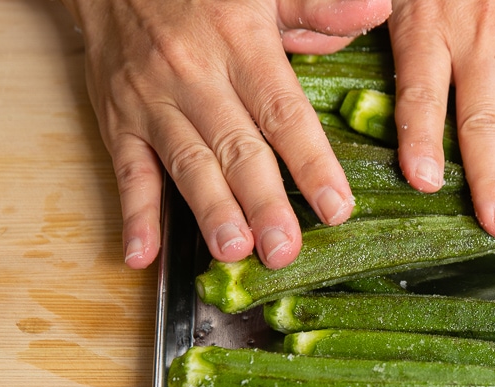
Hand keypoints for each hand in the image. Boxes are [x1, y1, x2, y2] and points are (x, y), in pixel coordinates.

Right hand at [60, 0, 390, 268]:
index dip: (312, 164)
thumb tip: (376, 9)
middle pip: (236, 148)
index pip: (284, 113)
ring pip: (187, 164)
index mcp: (241, 43)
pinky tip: (144, 253)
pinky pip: (126, 171)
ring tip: (234, 250)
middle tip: (284, 249)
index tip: (337, 207)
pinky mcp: (118, 121)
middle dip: (263, 203)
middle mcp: (196, 75)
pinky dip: (135, 215)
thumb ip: (320, 8)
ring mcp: (153, 101)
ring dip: (211, 211)